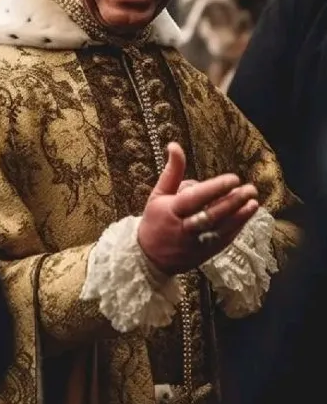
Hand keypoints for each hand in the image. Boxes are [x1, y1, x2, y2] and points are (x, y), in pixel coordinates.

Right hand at [137, 142, 258, 274]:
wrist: (149, 258)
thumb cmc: (155, 220)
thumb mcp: (158, 194)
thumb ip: (172, 171)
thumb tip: (174, 145)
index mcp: (172, 211)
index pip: (195, 198)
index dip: (215, 189)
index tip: (233, 178)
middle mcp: (184, 228)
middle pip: (212, 215)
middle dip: (233, 202)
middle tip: (250, 189)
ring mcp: (196, 243)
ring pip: (221, 229)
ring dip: (239, 216)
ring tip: (253, 202)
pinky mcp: (205, 253)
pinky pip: (223, 240)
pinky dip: (236, 228)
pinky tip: (247, 215)